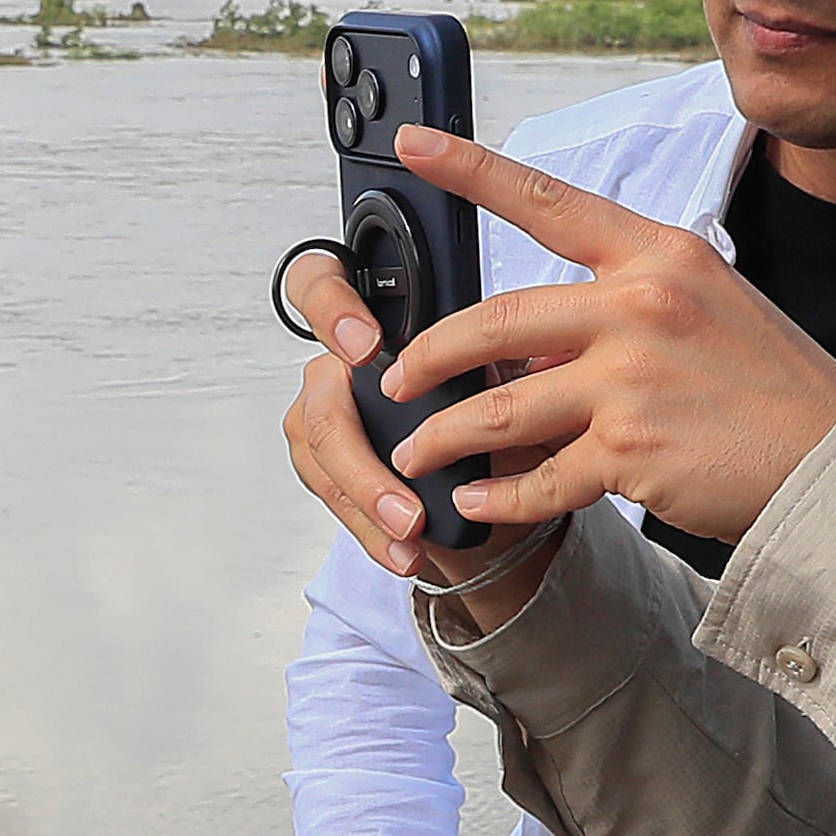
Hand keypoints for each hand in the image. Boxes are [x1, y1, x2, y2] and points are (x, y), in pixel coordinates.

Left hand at [283, 130, 835, 574]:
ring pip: (499, 408)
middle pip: (495, 320)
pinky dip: (498, 498)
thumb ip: (621, 309)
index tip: (412, 144)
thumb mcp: (707, 308)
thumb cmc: (769, 388)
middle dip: (429, 356)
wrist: (831, 464)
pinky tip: (476, 503)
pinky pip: (537, 478)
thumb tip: (534, 337)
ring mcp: (631, 379)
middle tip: (395, 379)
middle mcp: (640, 306)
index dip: (471, 170)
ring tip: (415, 456)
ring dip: (444, 437)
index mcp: (659, 255)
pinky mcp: (629, 451)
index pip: (550, 201)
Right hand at [283, 249, 562, 610]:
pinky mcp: (326, 468)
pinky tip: (403, 549)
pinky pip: (334, 498)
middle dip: (356, 442)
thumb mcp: (503, 376)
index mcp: (371, 323)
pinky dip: (371, 529)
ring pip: (323, 457)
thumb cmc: (494, 412)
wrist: (497, 484)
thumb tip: (517, 352)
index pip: (320, 285)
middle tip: (403, 468)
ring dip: (368, 497)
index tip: (366, 347)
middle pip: (318, 397)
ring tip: (412, 528)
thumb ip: (490, 358)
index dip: (332, 309)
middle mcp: (336, 367)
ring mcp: (325, 418)